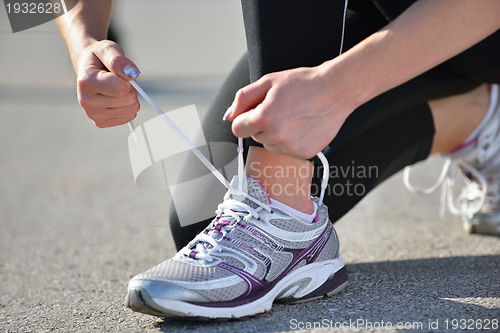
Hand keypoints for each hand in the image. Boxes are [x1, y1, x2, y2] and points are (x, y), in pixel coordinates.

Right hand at [76, 40, 139, 127]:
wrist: (89, 69)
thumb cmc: (100, 58)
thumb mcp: (108, 50)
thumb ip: (119, 61)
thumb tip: (133, 74)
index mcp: (86, 82)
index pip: (122, 89)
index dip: (129, 80)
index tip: (121, 73)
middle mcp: (86, 101)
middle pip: (128, 100)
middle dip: (131, 89)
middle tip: (120, 81)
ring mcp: (93, 114)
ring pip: (130, 111)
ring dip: (130, 98)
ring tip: (117, 89)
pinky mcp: (100, 122)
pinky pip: (128, 118)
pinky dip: (128, 108)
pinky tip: (116, 99)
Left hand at [226, 66, 354, 158]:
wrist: (336, 90)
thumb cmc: (305, 84)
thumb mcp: (269, 82)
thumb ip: (243, 98)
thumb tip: (229, 115)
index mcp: (264, 118)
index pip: (237, 129)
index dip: (245, 118)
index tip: (255, 111)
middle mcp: (276, 136)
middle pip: (254, 136)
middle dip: (262, 124)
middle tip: (281, 109)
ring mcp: (290, 147)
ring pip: (270, 144)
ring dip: (276, 133)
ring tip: (293, 116)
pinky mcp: (303, 153)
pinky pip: (286, 150)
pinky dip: (291, 140)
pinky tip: (302, 125)